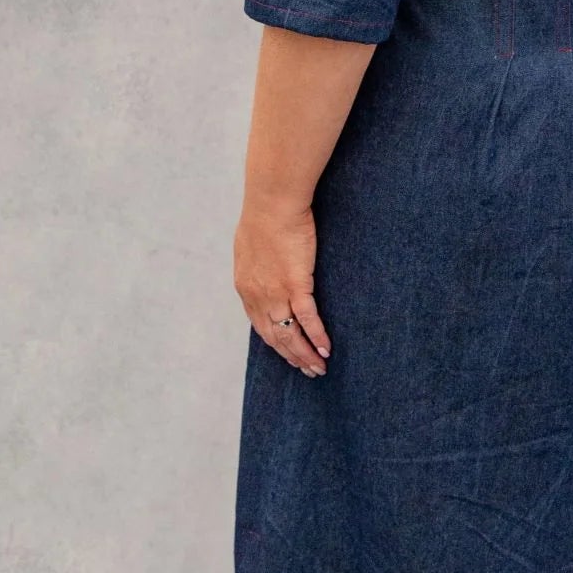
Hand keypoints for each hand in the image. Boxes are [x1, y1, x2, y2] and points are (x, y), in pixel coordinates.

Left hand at [234, 196, 331, 375]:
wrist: (272, 202)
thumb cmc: (264, 216)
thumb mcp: (250, 246)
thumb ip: (256, 264)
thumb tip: (262, 268)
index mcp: (246, 288)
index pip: (261, 326)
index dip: (276, 344)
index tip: (289, 355)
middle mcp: (258, 296)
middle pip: (275, 337)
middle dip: (292, 357)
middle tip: (307, 370)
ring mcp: (277, 292)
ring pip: (290, 334)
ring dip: (305, 354)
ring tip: (319, 368)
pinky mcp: (297, 284)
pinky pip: (308, 319)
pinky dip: (317, 337)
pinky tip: (326, 349)